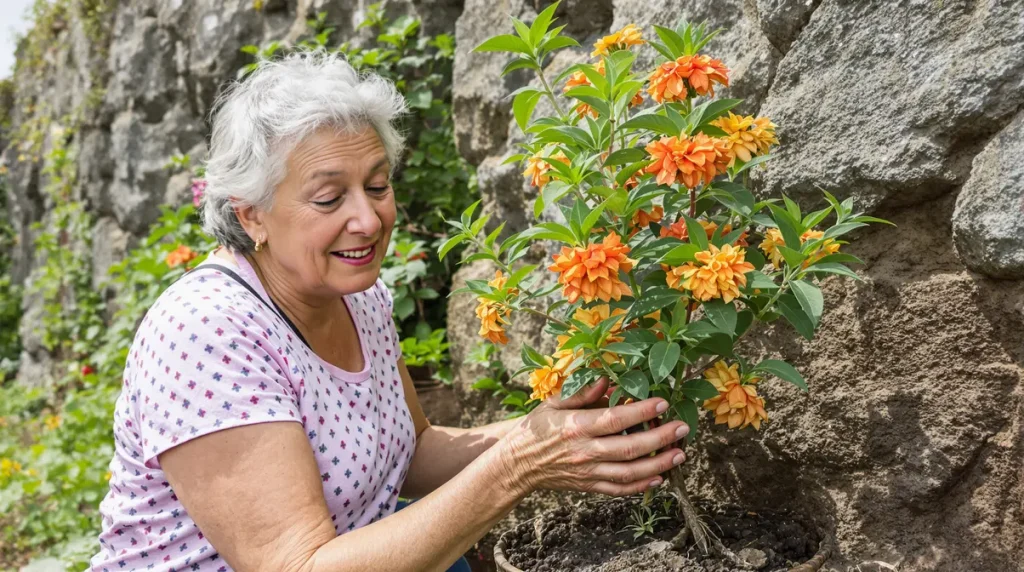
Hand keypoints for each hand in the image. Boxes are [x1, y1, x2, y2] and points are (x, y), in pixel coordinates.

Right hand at [497, 378, 687, 496]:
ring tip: (680, 453)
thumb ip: (582, 394)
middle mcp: (584, 452)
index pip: (614, 419)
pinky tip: (660, 477)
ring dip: (659, 464)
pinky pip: (619, 490)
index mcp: (576, 427)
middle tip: (682, 428)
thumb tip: (607, 379)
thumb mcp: (553, 404)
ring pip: (629, 472)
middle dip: (660, 438)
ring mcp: (588, 472)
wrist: (517, 464)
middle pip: (629, 448)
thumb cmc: (536, 429)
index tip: (662, 403)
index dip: (641, 411)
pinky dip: (641, 486)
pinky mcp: (589, 486)